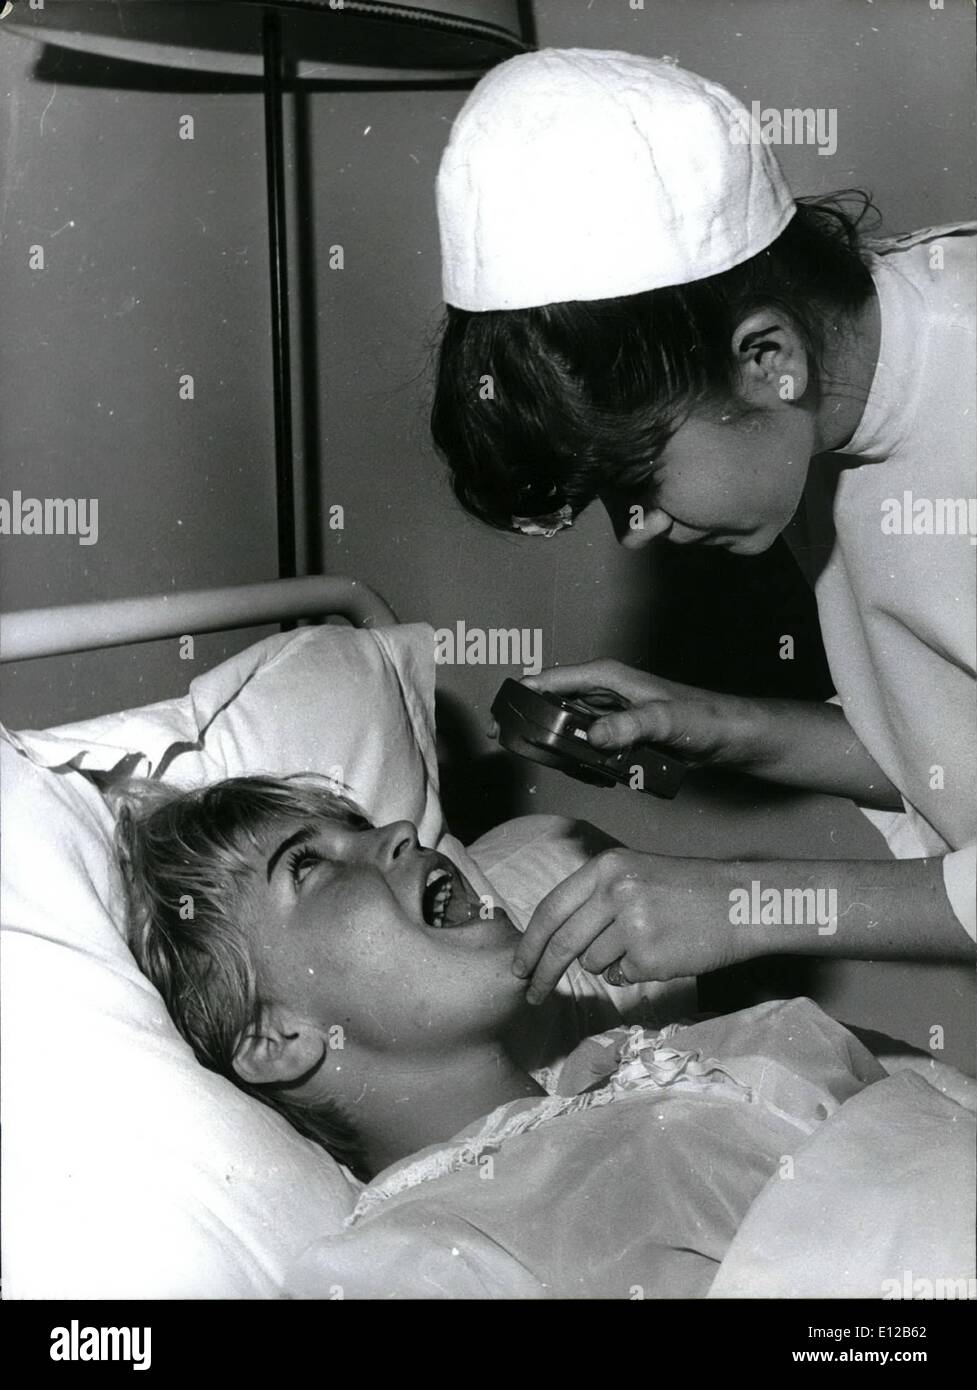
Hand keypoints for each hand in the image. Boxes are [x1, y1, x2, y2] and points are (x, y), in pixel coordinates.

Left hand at [512, 848, 750, 1002]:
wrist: (740, 902)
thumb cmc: (688, 890)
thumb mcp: (636, 873)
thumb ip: (596, 897)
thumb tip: (553, 936)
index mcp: (606, 867)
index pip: (550, 909)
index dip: (529, 942)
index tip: (518, 966)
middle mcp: (614, 891)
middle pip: (561, 943)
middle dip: (542, 973)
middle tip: (532, 994)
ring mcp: (631, 925)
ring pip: (593, 963)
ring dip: (607, 965)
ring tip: (642, 944)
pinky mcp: (649, 956)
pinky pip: (622, 976)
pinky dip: (633, 973)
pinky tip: (660, 954)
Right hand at [523, 660, 760, 768]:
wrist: (731, 737)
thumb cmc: (705, 718)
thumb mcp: (666, 720)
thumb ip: (631, 726)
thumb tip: (596, 735)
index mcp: (609, 677)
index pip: (553, 680)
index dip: (523, 694)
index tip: (501, 713)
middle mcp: (606, 691)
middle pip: (553, 700)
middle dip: (529, 718)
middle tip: (506, 739)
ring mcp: (612, 712)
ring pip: (567, 723)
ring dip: (552, 740)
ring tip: (540, 756)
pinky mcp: (620, 732)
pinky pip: (586, 742)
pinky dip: (577, 755)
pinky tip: (580, 769)